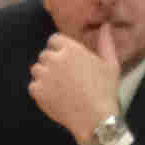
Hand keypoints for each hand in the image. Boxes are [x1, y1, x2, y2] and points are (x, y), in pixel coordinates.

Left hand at [27, 25, 123, 144]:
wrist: (95, 118)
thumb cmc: (105, 91)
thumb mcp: (110, 64)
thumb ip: (105, 43)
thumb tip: (105, 26)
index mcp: (71, 49)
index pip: (54, 40)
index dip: (59, 49)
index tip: (66, 60)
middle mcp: (55, 59)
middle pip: (44, 55)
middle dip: (52, 63)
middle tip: (65, 78)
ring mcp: (44, 75)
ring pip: (36, 70)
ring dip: (45, 76)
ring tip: (60, 88)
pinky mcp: (37, 91)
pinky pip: (33, 86)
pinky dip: (40, 91)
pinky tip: (55, 97)